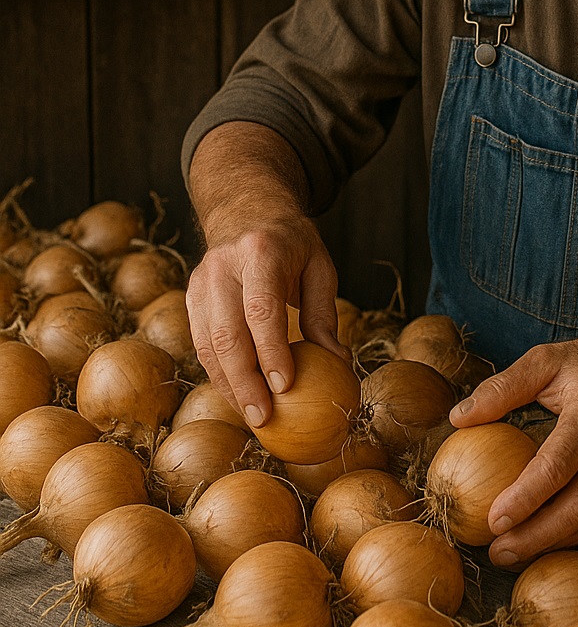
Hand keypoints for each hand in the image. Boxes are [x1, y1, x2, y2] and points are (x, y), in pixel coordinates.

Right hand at [186, 211, 345, 431]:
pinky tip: (238, 396)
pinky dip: (218, 374)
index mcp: (260, 253)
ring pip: (206, 344)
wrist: (246, 208)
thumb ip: (323, 314)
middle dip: (244, 381)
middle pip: (226, 333)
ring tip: (252, 416)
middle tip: (264, 417)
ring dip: (228, 385)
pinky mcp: (190, 297)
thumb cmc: (292, 244)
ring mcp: (200, 281)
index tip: (285, 387)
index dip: (271, 351)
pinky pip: (200, 344)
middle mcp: (223, 267)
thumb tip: (338, 362)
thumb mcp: (319, 267)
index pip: (262, 309)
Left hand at [450, 320, 577, 566]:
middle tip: (497, 552)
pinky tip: (541, 540)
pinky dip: (571, 535)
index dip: (525, 497)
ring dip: (551, 544)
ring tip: (510, 554)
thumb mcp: (549, 359)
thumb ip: (503, 387)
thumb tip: (458, 418)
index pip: (558, 464)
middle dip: (536, 536)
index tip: (493, 519)